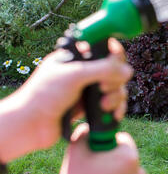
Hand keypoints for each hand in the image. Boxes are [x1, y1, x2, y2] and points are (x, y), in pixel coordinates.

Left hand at [0, 38, 132, 161]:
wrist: (31, 125)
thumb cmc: (45, 95)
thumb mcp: (75, 76)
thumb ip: (103, 70)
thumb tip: (128, 71)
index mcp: (78, 56)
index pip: (105, 48)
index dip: (115, 56)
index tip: (116, 66)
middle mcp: (84, 71)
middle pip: (115, 70)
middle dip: (115, 81)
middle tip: (103, 88)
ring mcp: (88, 89)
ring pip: (117, 88)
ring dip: (116, 97)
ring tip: (104, 106)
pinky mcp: (91, 106)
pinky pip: (113, 104)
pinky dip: (117, 109)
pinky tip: (113, 115)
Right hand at [50, 124, 146, 173]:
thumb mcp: (76, 150)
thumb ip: (85, 132)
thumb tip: (90, 126)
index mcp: (129, 156)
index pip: (122, 139)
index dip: (107, 143)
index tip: (96, 152)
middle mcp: (140, 172)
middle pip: (124, 156)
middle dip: (111, 159)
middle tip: (93, 169)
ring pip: (125, 173)